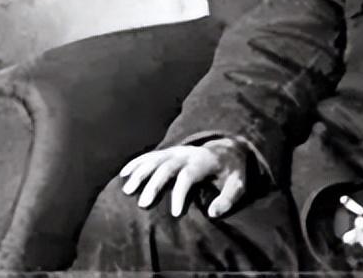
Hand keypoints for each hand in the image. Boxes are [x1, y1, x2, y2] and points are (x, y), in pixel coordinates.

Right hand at [118, 139, 248, 217]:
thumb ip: (228, 199)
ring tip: (127, 190)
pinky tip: (124, 174)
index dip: (180, 194)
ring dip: (139, 173)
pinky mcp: (168, 152)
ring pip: (154, 159)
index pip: (187, 176)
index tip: (175, 214)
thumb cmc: (232, 173)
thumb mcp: (238, 185)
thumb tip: (213, 213)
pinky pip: (149, 156)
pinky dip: (136, 163)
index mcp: (203, 161)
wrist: (228, 150)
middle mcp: (186, 154)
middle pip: (166, 167)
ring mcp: (175, 151)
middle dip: (153, 184)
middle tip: (143, 204)